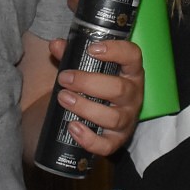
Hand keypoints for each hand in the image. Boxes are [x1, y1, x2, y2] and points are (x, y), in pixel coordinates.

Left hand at [46, 34, 144, 156]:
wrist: (92, 118)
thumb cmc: (92, 88)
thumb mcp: (84, 68)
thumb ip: (70, 55)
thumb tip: (56, 44)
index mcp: (129, 72)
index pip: (133, 56)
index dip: (116, 51)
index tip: (92, 49)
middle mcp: (133, 96)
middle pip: (119, 89)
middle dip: (88, 83)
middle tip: (64, 78)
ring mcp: (126, 120)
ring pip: (113, 118)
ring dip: (85, 108)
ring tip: (63, 99)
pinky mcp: (116, 141)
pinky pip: (107, 145)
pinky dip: (89, 139)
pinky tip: (72, 127)